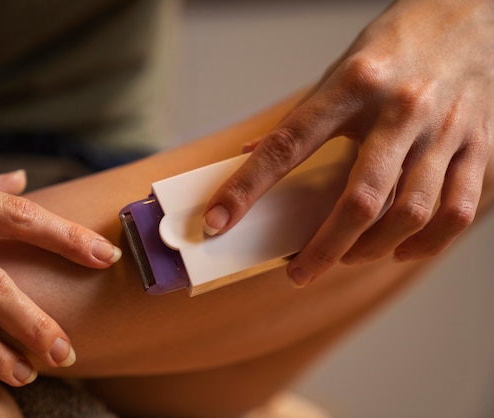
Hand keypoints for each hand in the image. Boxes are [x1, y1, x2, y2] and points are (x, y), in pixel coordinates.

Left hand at [203, 0, 493, 286]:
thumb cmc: (396, 47)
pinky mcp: (479, 146)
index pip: (287, 145)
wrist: (472, 13)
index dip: (247, 188)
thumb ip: (300, 119)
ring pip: (410, 212)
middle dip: (324, 248)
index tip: (218, 220)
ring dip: (371, 250)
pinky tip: (399, 249)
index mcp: (352, 87)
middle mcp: (400, 110)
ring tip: (346, 257)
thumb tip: (251, 153)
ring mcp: (444, 131)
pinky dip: (425, 244)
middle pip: (359, 198)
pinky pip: (456, 211)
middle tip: (299, 271)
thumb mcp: (338, 71)